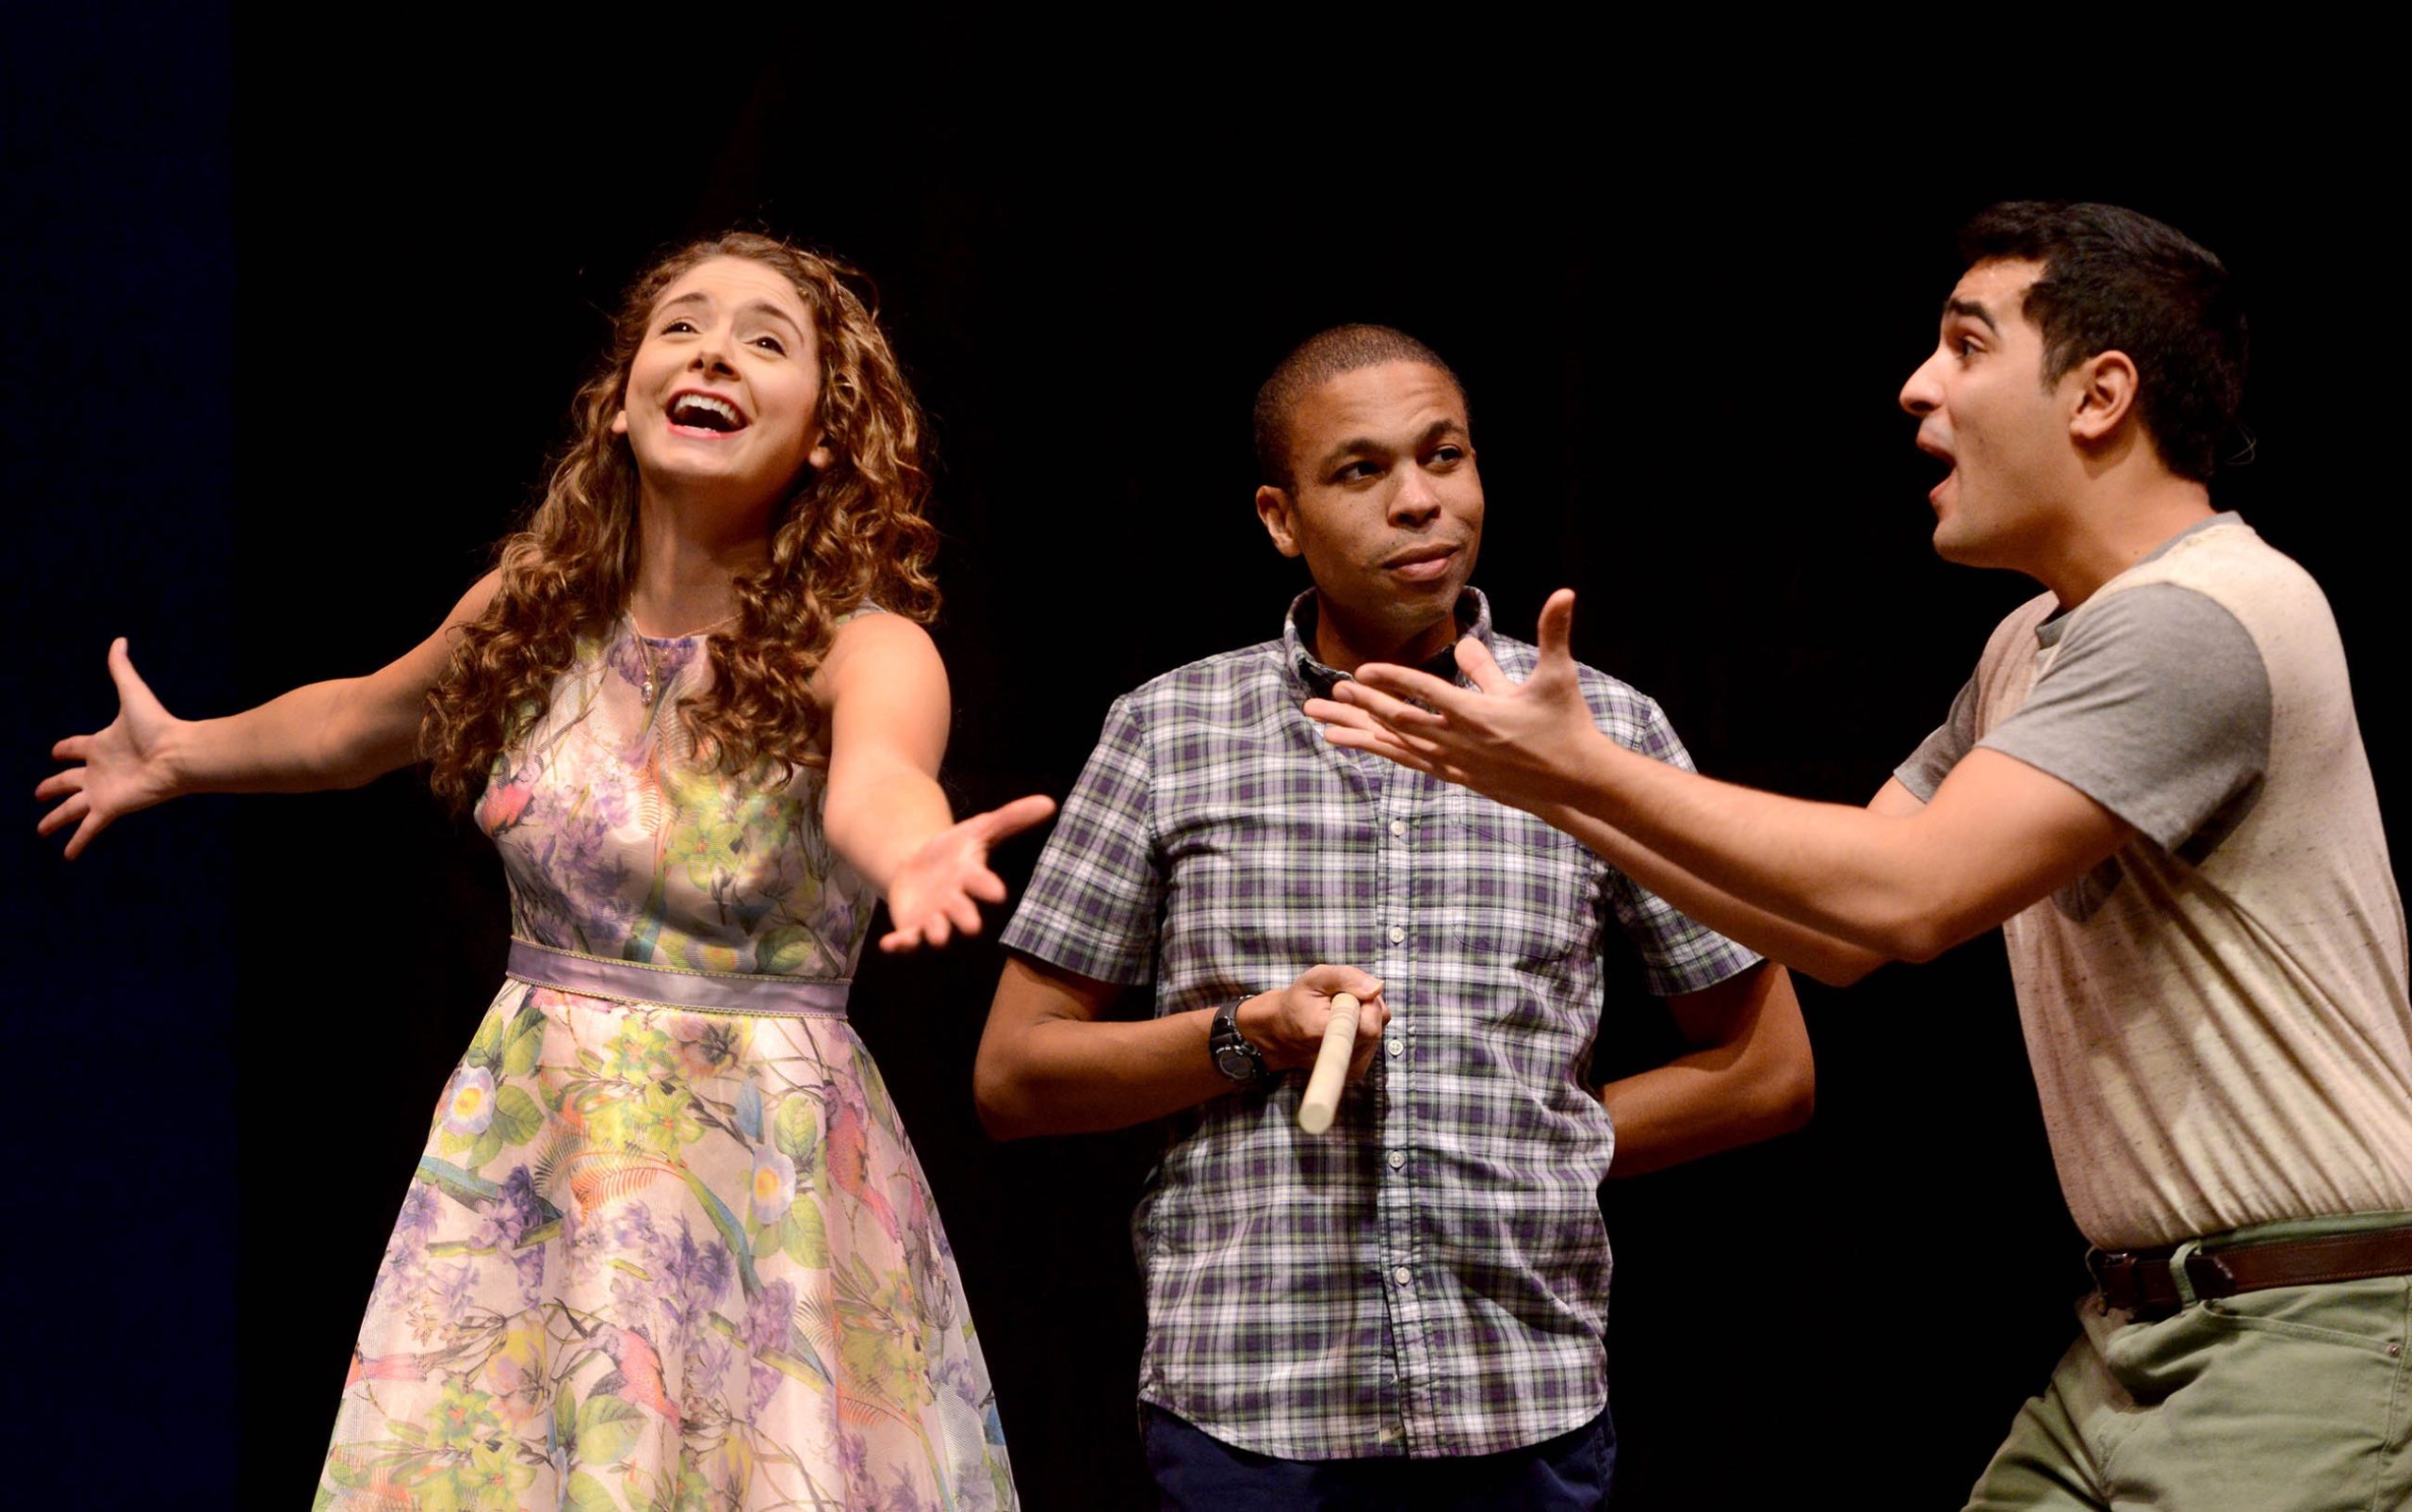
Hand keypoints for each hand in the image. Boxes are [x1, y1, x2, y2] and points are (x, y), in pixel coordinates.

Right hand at [37, 638, 185, 858]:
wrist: (180, 755)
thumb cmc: (159, 726)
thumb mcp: (133, 695)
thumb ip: (122, 669)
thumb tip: (120, 639)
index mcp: (100, 745)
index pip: (74, 748)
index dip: (63, 750)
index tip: (54, 753)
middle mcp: (99, 770)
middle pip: (66, 781)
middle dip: (51, 788)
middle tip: (38, 794)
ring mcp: (102, 791)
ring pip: (70, 809)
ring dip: (55, 820)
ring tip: (41, 830)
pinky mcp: (109, 808)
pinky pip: (87, 829)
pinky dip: (76, 843)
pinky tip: (66, 856)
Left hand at [877, 793, 1057, 952]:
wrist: (917, 868)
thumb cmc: (954, 851)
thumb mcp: (978, 828)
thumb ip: (1011, 818)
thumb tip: (1050, 802)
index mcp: (972, 879)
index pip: (982, 883)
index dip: (987, 887)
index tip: (997, 892)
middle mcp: (956, 904)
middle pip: (962, 913)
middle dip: (966, 917)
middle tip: (972, 926)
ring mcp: (934, 918)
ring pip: (937, 931)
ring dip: (938, 934)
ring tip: (938, 936)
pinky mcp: (911, 928)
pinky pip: (906, 940)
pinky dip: (899, 945)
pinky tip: (889, 945)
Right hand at [1236, 964, 1389, 1076]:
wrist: (1281, 1033)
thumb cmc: (1298, 1003)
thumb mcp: (1315, 979)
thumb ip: (1347, 978)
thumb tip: (1377, 988)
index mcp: (1327, 1035)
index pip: (1370, 1022)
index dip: (1361, 1001)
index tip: (1341, 996)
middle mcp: (1342, 1058)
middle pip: (1378, 1020)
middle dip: (1364, 1003)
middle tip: (1338, 1000)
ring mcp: (1352, 1067)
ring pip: (1379, 1028)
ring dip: (1363, 1014)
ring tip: (1337, 1013)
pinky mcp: (1358, 1070)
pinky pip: (1375, 1039)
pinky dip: (1363, 1027)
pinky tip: (1343, 1025)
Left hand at [1304, 589, 1600, 813]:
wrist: (1575, 781)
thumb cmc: (1566, 724)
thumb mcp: (1559, 676)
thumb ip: (1553, 634)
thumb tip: (1563, 594)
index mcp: (1478, 714)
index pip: (1425, 692)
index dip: (1392, 679)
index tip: (1360, 672)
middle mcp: (1460, 741)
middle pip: (1400, 720)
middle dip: (1364, 706)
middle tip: (1332, 694)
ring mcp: (1456, 763)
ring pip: (1397, 746)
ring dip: (1361, 734)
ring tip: (1324, 729)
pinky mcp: (1458, 777)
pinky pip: (1410, 762)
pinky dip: (1383, 752)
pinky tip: (1361, 747)